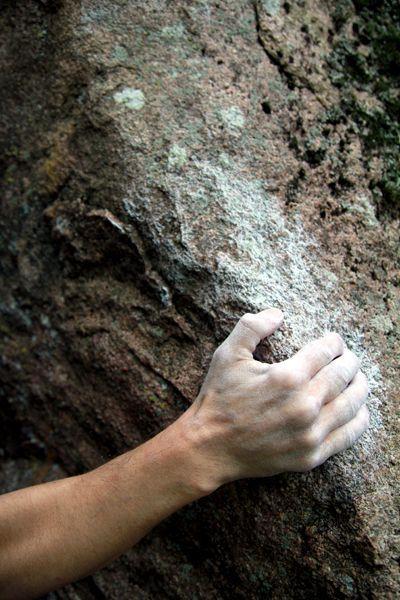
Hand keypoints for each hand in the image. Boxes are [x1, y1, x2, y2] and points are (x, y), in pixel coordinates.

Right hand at [184, 308, 369, 486]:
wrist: (209, 448)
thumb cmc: (218, 398)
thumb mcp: (227, 355)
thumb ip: (251, 327)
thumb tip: (278, 313)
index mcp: (288, 377)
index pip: (327, 351)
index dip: (334, 342)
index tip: (334, 341)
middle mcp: (305, 405)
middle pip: (344, 375)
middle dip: (350, 361)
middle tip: (348, 357)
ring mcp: (310, 433)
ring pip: (352, 404)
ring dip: (359, 386)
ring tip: (357, 379)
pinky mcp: (312, 455)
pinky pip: (348, 435)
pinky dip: (358, 419)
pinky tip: (358, 410)